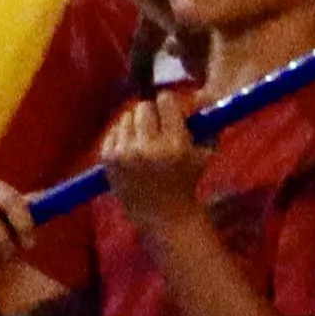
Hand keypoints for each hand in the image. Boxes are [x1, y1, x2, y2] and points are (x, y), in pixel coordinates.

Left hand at [95, 91, 201, 232]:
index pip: (165, 100)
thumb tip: (203, 98)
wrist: (162, 216)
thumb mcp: (203, 155)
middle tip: (157, 127)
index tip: (170, 112)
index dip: (169, 105)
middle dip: (152, 114)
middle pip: (143, 107)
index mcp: (175, 144)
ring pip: (126, 117)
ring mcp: (125, 152)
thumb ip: (206, 126)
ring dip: (136, 126)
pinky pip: (112, 131)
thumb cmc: (186, 184)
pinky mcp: (108, 158)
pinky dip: (122, 137)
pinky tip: (131, 151)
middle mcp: (147, 147)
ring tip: (144, 142)